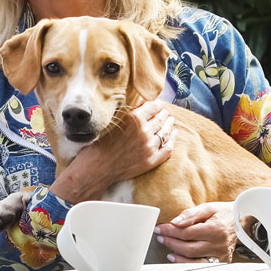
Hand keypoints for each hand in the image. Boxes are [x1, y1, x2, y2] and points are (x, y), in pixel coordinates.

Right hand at [51, 99, 174, 203]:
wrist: (97, 167)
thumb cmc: (100, 143)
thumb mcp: (113, 121)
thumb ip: (128, 112)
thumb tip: (142, 103)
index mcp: (134, 119)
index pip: (153, 107)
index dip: (157, 105)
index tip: (158, 104)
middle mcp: (144, 132)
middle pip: (161, 119)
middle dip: (164, 114)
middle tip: (165, 112)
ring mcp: (149, 147)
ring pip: (165, 132)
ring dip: (169, 125)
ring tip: (170, 121)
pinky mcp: (151, 161)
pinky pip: (167, 149)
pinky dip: (172, 140)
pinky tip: (173, 135)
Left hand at [155, 201, 238, 263]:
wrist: (242, 220)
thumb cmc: (222, 213)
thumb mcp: (208, 207)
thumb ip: (190, 214)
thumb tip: (174, 222)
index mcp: (216, 229)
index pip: (187, 233)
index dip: (170, 231)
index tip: (159, 228)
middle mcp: (219, 244)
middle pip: (189, 248)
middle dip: (171, 243)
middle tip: (161, 237)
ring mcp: (222, 256)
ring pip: (194, 261)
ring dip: (177, 256)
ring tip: (168, 249)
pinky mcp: (222, 262)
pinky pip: (201, 266)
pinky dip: (187, 264)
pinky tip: (177, 258)